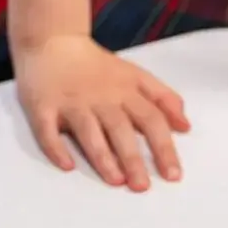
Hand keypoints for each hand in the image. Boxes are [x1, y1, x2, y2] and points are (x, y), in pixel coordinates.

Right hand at [14, 34, 190, 191]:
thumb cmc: (95, 65)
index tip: (173, 174)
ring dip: (101, 156)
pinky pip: (47, 129)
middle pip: (120, 129)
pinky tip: (67, 165)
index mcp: (125, 90)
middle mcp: (100, 98)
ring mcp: (70, 102)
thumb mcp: (135, 74)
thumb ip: (163, 98)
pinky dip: (55, 147)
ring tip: (115, 180)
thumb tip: (185, 126)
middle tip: (142, 186)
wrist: (51, 40)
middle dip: (133, 158)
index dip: (163, 147)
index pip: (151, 119)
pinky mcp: (42, 106)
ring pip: (88, 131)